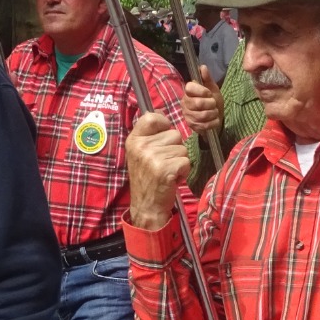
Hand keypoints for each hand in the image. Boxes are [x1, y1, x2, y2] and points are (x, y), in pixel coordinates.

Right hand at [127, 110, 191, 229]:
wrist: (146, 206)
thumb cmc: (147, 178)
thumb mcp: (140, 153)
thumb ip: (149, 134)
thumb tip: (160, 113)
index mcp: (133, 140)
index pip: (151, 117)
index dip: (163, 123)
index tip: (162, 135)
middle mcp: (141, 147)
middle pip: (174, 133)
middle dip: (174, 148)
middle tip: (163, 163)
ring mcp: (152, 158)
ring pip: (182, 148)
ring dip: (179, 160)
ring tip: (167, 171)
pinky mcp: (165, 169)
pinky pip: (186, 161)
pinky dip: (184, 171)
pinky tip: (172, 178)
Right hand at [180, 65, 223, 135]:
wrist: (215, 116)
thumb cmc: (213, 100)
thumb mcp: (212, 88)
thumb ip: (207, 78)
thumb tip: (202, 67)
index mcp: (188, 92)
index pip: (190, 88)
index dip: (202, 91)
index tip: (209, 93)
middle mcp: (185, 103)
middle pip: (198, 103)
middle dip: (211, 104)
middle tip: (214, 104)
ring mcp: (187, 115)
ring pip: (202, 115)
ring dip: (213, 114)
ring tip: (214, 112)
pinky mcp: (191, 126)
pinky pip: (204, 125)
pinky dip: (213, 122)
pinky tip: (214, 120)